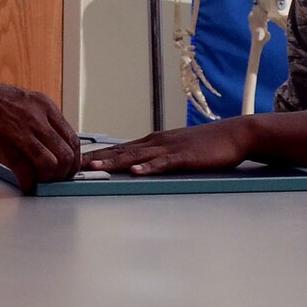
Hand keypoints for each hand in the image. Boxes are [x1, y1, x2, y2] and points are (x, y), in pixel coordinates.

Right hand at [0, 77, 79, 193]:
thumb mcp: (24, 105)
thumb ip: (40, 123)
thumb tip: (53, 147)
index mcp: (44, 106)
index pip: (73, 139)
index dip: (73, 161)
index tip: (68, 171)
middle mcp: (36, 117)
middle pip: (66, 155)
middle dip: (63, 175)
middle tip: (54, 181)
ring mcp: (20, 131)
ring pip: (51, 165)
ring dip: (47, 180)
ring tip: (38, 183)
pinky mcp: (3, 144)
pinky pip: (26, 171)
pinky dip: (29, 183)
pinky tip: (24, 185)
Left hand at [81, 117, 261, 174]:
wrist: (234, 134)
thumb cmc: (207, 145)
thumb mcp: (176, 150)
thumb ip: (157, 157)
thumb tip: (137, 167)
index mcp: (153, 142)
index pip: (118, 148)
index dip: (96, 155)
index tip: (75, 161)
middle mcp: (156, 142)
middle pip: (120, 151)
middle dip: (95, 158)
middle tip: (72, 165)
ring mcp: (170, 149)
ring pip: (136, 156)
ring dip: (114, 161)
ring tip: (93, 166)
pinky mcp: (185, 157)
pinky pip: (163, 164)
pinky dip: (148, 168)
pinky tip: (135, 172)